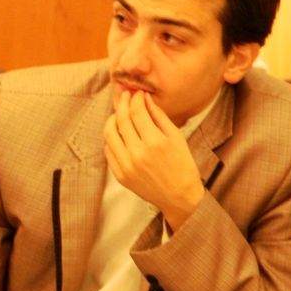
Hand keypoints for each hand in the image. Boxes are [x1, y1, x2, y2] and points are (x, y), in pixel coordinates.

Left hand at [103, 91, 203, 230]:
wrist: (179, 196)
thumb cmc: (182, 164)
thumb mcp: (176, 137)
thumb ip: (158, 115)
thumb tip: (144, 98)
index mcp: (155, 142)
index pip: (137, 112)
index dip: (135, 98)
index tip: (136, 93)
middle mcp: (138, 153)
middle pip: (121, 120)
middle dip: (122, 103)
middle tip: (125, 96)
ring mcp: (126, 165)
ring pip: (109, 134)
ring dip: (112, 119)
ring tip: (119, 114)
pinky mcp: (120, 175)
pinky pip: (108, 150)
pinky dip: (111, 138)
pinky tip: (119, 134)